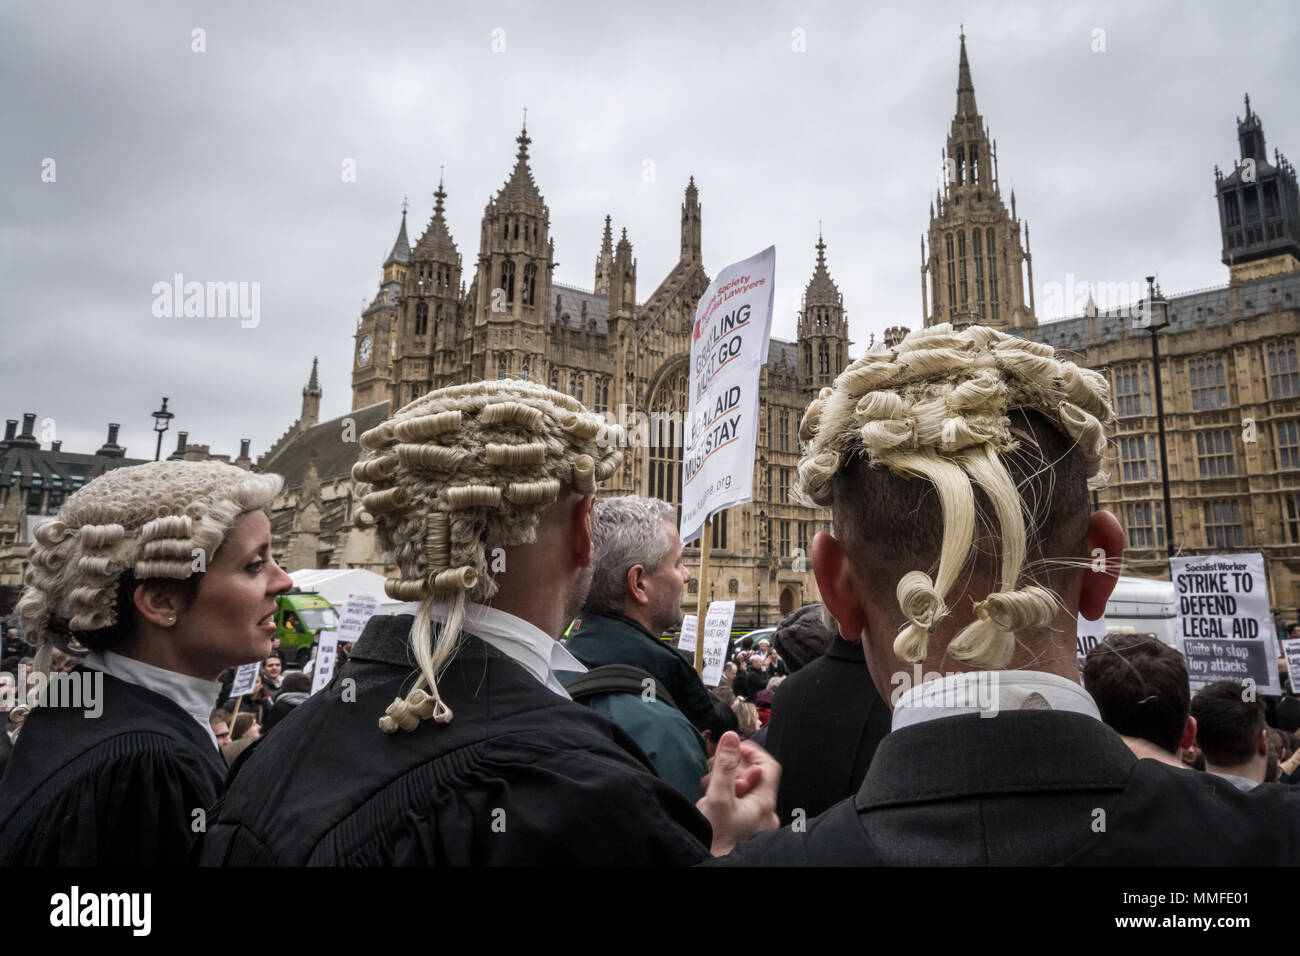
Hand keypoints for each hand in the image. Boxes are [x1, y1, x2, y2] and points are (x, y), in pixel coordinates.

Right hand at [696, 731, 779, 855]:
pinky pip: (741, 803)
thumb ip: (725, 766)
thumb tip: (731, 738)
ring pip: (746, 790)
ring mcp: (756, 822)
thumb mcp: (718, 796)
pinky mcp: (745, 828)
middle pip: (756, 777)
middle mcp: (765, 812)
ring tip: (709, 783)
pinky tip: (711, 798)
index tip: (733, 747)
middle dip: (734, 766)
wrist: (710, 864)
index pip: (768, 766)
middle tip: (714, 764)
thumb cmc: (717, 837)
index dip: (752, 752)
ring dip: (728, 780)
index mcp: (765, 803)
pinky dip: (728, 795)